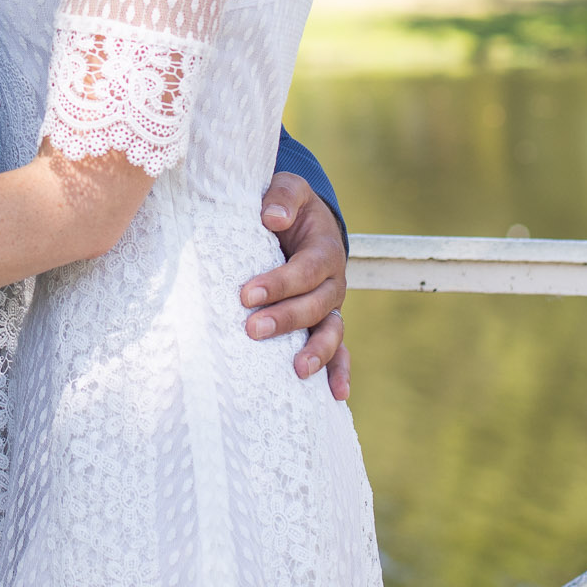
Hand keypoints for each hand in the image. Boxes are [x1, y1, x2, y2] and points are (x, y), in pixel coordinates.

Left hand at [242, 172, 351, 400]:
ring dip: (317, 352)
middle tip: (253, 328)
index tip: (247, 293)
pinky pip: (339, 352)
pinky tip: (336, 396)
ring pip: (332, 332)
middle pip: (317, 305)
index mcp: (324, 250)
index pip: (305, 270)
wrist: (304, 222)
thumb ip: (282, 197)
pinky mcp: (324, 325)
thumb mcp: (289, 189)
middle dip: (287, 318)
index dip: (279, 282)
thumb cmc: (289, 207)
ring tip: (298, 369)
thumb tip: (271, 217)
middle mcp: (332, 282)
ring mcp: (331, 307)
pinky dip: (340, 373)